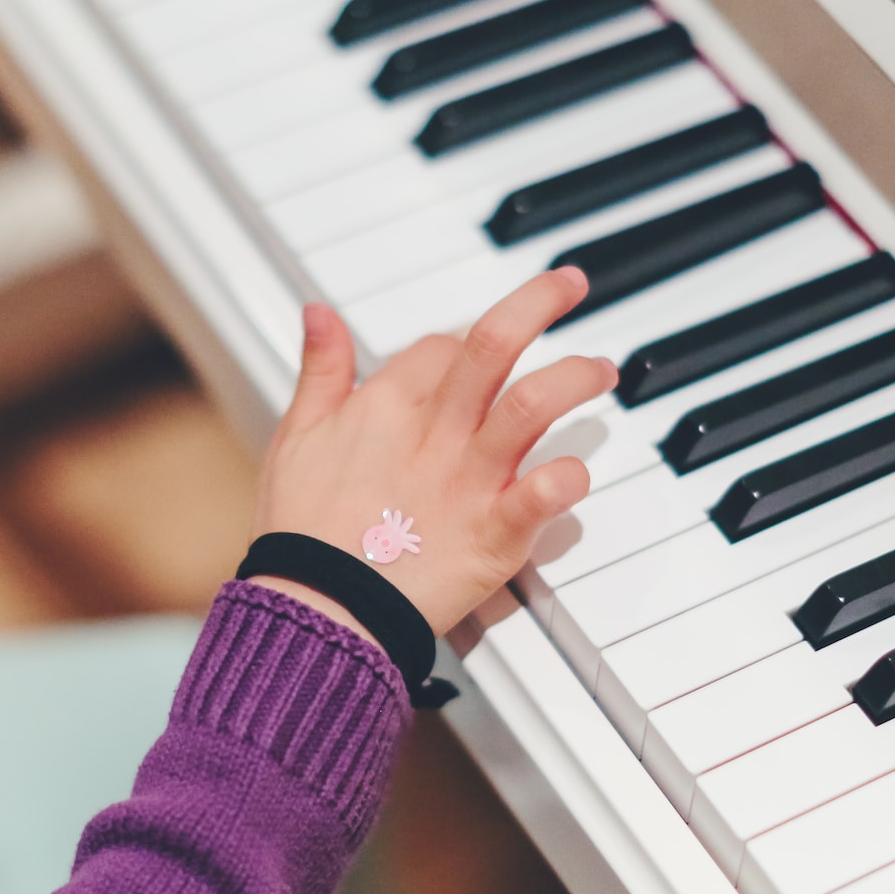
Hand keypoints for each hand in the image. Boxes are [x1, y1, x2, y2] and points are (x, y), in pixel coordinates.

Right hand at [250, 267, 617, 637]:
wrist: (313, 610)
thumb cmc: (301, 532)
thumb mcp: (294, 437)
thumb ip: (320, 372)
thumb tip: (318, 312)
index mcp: (385, 405)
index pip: (442, 348)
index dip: (465, 345)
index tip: (482, 358)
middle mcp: (433, 432)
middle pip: (493, 344)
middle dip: (539, 302)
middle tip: (571, 284)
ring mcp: (467, 481)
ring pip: (532, 404)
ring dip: (573, 377)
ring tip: (600, 370)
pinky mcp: (492, 534)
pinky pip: (540, 496)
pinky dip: (566, 480)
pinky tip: (577, 472)